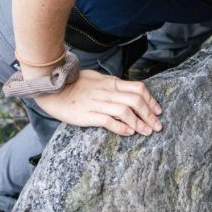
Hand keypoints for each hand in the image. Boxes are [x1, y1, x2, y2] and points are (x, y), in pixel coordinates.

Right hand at [35, 69, 163, 134]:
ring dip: (139, 123)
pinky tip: (129, 133)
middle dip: (150, 115)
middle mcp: (107, 92)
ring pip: (125, 112)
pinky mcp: (88, 115)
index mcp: (111, 82)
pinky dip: (121, 127)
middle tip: (158, 126)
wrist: (53, 89)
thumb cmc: (74, 84)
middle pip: (136, 101)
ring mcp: (98, 103)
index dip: (151, 100)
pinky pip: (108, 121)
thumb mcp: (97, 79)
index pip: (138, 88)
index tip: (158, 110)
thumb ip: (112, 85)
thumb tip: (126, 91)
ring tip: (147, 132)